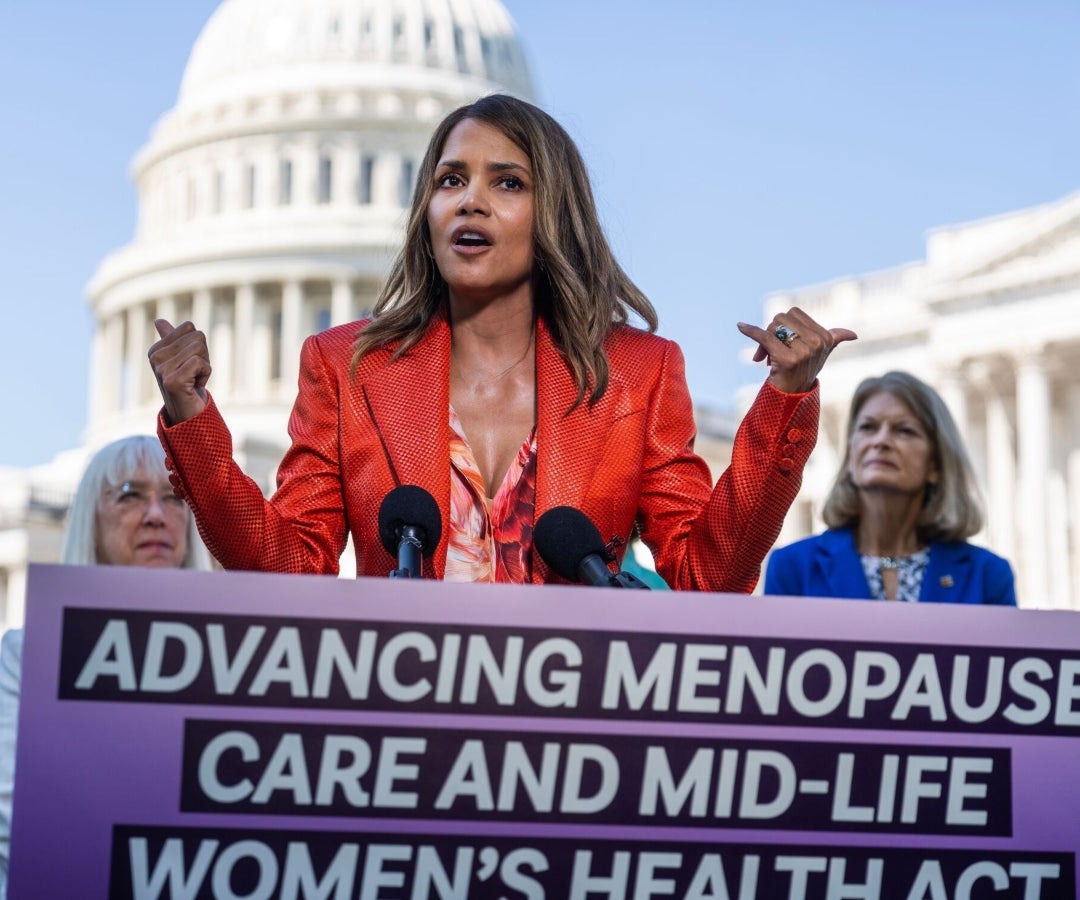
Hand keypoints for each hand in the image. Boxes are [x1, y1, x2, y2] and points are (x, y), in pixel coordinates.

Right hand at [148, 319, 211, 423]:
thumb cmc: (188, 384)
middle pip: (197, 337)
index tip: (191, 363)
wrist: (189, 414)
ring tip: (194, 379)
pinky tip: (195, 386)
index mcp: (156, 349)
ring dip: (205, 366)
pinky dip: (206, 374)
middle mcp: (155, 357)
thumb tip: (158, 321)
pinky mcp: (172, 380)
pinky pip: (200, 363)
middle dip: (204, 355)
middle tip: (195, 373)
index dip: (198, 346)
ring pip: (200, 348)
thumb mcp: (181, 359)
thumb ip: (171, 339)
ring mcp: (162, 369)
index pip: (189, 327)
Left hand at [738, 307, 856, 393]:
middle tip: (770, 351)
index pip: (794, 313)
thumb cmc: (803, 370)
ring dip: (765, 340)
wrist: (793, 395)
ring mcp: (804, 351)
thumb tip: (853, 334)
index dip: (783, 324)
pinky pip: (765, 338)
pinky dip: (751, 331)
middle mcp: (817, 343)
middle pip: (781, 318)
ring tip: (768, 357)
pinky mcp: (788, 359)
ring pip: (773, 328)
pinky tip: (740, 326)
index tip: (782, 341)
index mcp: (825, 337)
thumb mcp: (821, 353)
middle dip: (772, 331)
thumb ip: (834, 339)